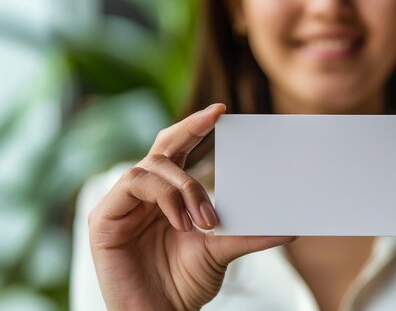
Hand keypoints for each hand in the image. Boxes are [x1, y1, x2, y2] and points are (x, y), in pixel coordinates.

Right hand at [89, 103, 295, 310]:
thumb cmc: (184, 284)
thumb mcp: (222, 251)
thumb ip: (250, 235)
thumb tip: (291, 228)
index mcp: (168, 197)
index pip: (180, 152)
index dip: (195, 128)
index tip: (221, 111)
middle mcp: (144, 195)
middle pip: (162, 146)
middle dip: (188, 127)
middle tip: (214, 117)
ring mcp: (122, 204)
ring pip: (151, 166)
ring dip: (184, 187)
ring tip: (204, 220)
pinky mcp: (104, 218)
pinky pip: (133, 185)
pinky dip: (164, 198)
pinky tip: (181, 222)